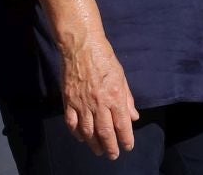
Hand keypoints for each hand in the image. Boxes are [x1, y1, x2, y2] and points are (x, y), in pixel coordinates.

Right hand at [59, 36, 138, 158]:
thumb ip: (127, 99)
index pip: (122, 125)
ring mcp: (82, 104)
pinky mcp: (69, 101)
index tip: (128, 147)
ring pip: (88, 131)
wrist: (81, 47)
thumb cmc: (105, 59)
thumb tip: (133, 117)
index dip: (126, 139)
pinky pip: (72, 123)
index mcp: (115, 97)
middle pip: (105, 132)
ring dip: (94, 144)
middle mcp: (99, 104)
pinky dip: (77, 133)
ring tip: (98, 151)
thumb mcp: (122, 77)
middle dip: (110, 147)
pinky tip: (82, 138)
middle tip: (113, 155)